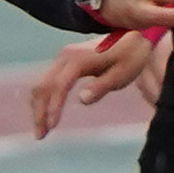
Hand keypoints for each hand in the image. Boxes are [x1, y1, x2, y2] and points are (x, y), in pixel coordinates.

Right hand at [29, 32, 160, 136]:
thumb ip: (101, 87)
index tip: (51, 126)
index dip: (53, 107)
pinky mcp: (65, 61)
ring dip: (38, 107)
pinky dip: (45, 98)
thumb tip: (82, 100)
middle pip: (43, 86)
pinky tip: (47, 114)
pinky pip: (48, 81)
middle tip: (40, 136)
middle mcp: (65, 56)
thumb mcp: (122, 74)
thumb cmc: (132, 57)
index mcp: (78, 60)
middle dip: (39, 112)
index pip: (58, 86)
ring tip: (42, 130)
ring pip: (42, 84)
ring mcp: (63, 57)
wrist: (135, 36)